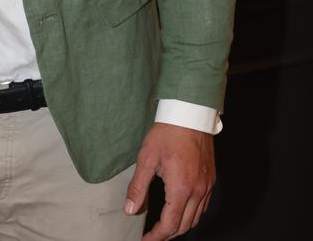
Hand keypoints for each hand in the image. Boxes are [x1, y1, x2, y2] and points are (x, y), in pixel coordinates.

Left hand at [125, 123, 214, 239]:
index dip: (156, 236)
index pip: (170, 224)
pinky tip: (181, 209)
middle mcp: (197, 190)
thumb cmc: (167, 132)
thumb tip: (130, 210)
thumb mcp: (146, 158)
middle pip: (185, 225)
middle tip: (152, 235)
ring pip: (196, 218)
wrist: (189, 113)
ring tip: (165, 225)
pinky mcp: (211, 179)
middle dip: (168, 234)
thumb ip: (138, 187)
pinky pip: (203, 206)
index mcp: (181, 188)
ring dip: (181, 226)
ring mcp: (207, 185)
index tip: (145, 240)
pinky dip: (192, 214)